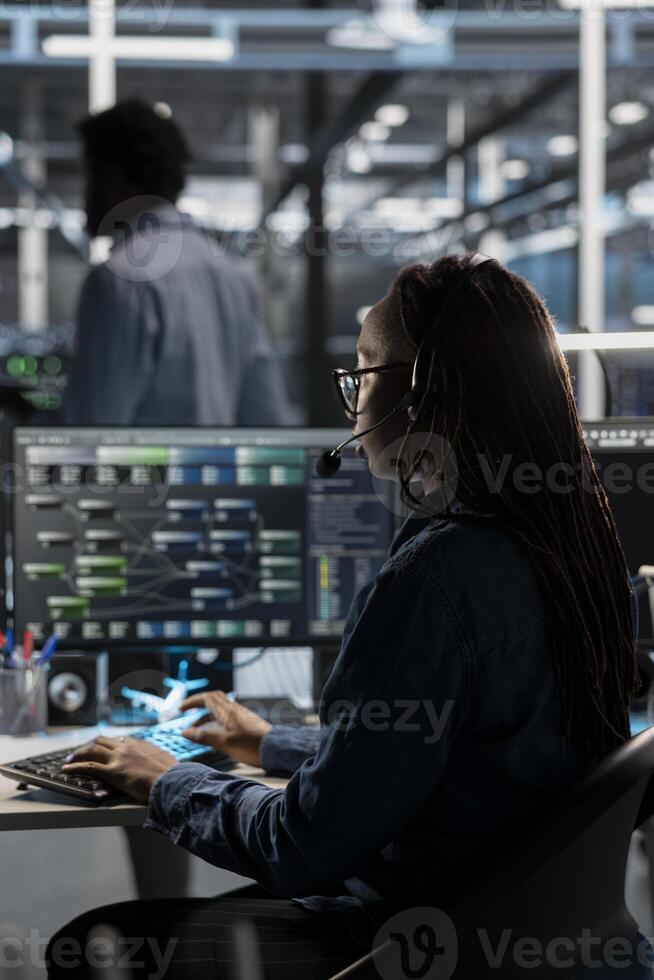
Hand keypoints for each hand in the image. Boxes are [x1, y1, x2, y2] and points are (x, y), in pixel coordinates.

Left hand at [61, 736, 177, 803]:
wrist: (172, 781)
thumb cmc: (173, 774)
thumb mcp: (166, 760)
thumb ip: (157, 758)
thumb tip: (161, 762)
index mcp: (140, 744)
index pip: (118, 740)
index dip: (107, 744)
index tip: (102, 748)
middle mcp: (127, 747)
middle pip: (101, 741)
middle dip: (88, 746)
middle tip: (80, 752)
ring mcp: (119, 758)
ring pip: (92, 750)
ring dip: (78, 754)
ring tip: (69, 760)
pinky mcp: (113, 772)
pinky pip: (88, 767)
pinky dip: (75, 767)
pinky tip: (66, 769)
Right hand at [180, 691, 270, 766]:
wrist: (275, 749)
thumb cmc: (250, 746)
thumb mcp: (224, 743)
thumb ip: (204, 737)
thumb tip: (185, 732)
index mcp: (227, 712)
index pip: (207, 698)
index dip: (193, 701)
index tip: (181, 708)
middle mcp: (233, 710)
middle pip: (213, 699)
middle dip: (198, 703)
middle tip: (187, 711)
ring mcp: (240, 716)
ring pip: (219, 709)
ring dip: (206, 715)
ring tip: (195, 728)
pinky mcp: (245, 723)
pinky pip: (226, 717)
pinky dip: (215, 721)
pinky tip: (213, 733)